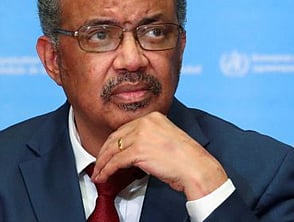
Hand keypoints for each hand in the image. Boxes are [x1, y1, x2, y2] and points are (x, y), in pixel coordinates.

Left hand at [91, 112, 227, 199]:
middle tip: (99, 163)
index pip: (125, 128)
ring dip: (102, 163)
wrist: (195, 166)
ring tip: (98, 173)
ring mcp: (141, 135)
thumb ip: (149, 138)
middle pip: (116, 137)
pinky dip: (106, 171)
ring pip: (112, 150)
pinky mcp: (138, 151)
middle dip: (104, 152)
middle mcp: (146, 122)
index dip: (113, 142)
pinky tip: (103, 176)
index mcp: (154, 116)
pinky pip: (115, 162)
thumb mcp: (166, 138)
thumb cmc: (186, 158)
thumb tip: (132, 150)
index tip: (108, 152)